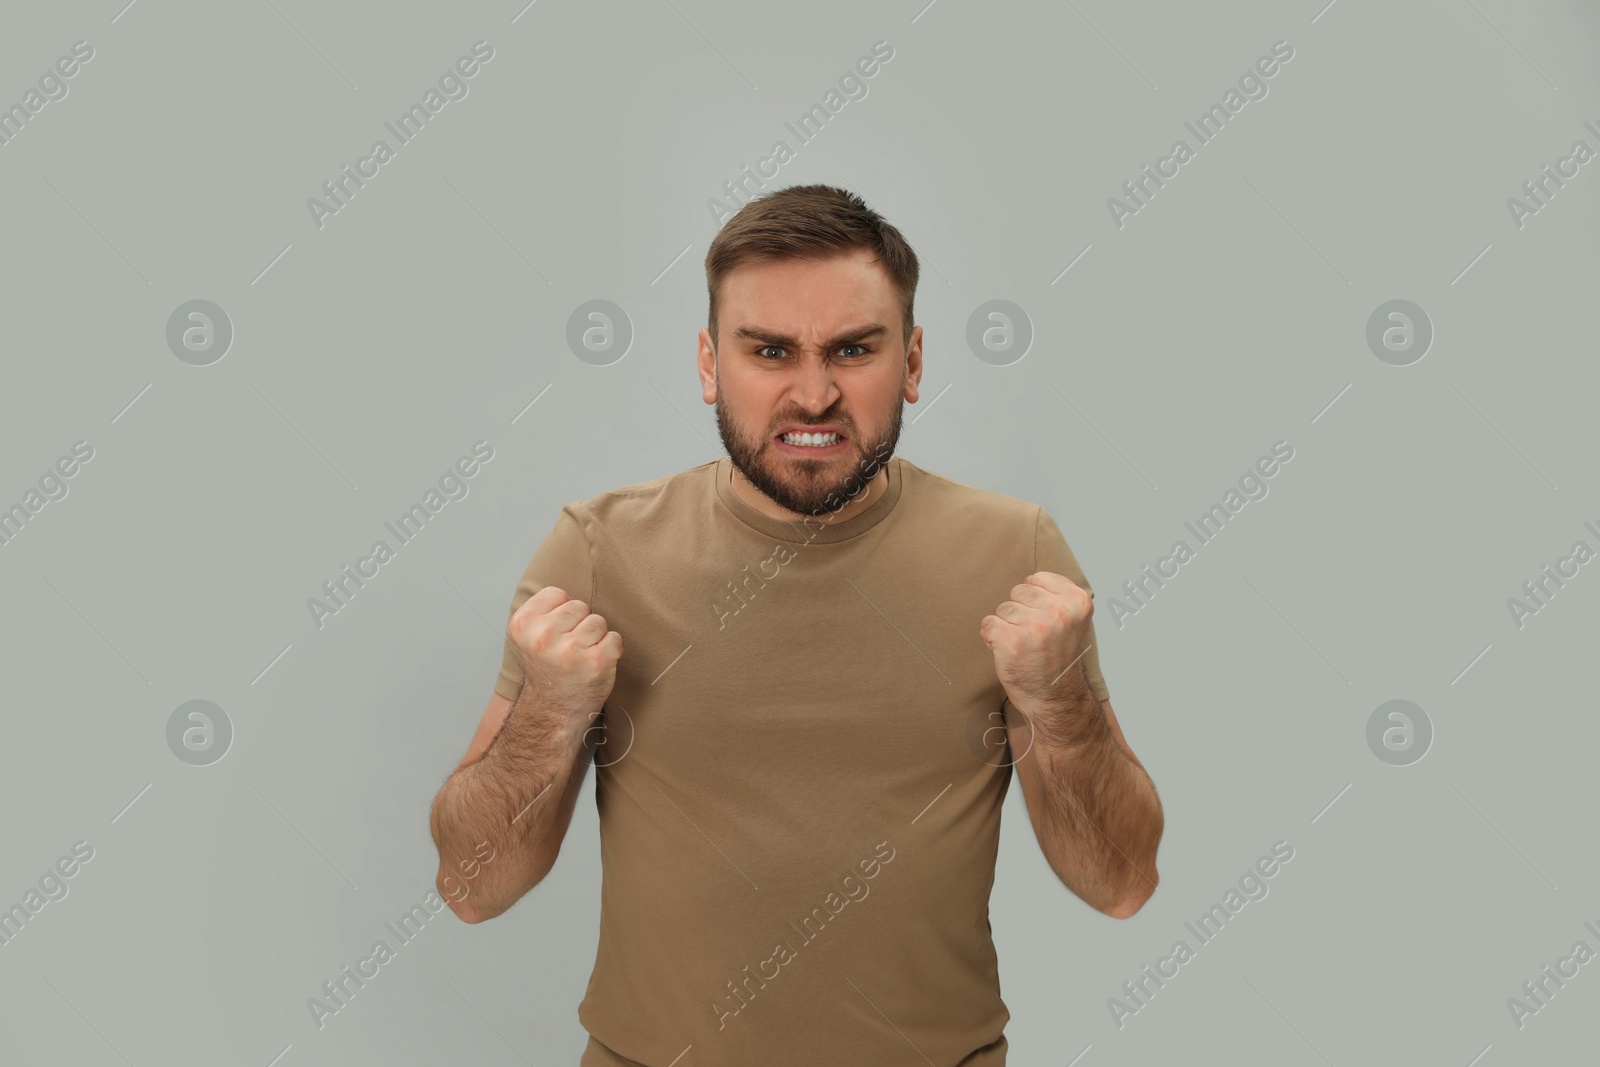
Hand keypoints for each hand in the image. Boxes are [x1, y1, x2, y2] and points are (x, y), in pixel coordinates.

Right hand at [507, 586, 622, 721]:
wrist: (552, 712)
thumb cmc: (547, 669)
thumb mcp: (528, 636)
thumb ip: (542, 610)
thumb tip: (573, 572)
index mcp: (522, 625)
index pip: (557, 593)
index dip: (561, 612)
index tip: (555, 634)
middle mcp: (543, 637)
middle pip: (579, 606)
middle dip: (579, 624)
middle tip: (569, 649)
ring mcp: (570, 651)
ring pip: (598, 621)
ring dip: (596, 638)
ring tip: (581, 657)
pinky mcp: (596, 663)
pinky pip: (615, 639)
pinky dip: (611, 650)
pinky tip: (596, 664)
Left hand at [979, 571, 1095, 740]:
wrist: (1055, 698)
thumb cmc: (1057, 657)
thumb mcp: (1071, 620)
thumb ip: (1057, 596)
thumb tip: (1028, 578)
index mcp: (1078, 600)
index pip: (1036, 579)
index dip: (1034, 601)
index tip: (1046, 623)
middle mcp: (1059, 612)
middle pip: (1018, 591)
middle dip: (1020, 612)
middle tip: (1034, 638)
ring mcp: (1035, 626)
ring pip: (1002, 608)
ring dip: (1006, 627)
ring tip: (1024, 647)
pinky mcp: (1011, 640)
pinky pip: (987, 624)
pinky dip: (992, 638)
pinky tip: (1009, 653)